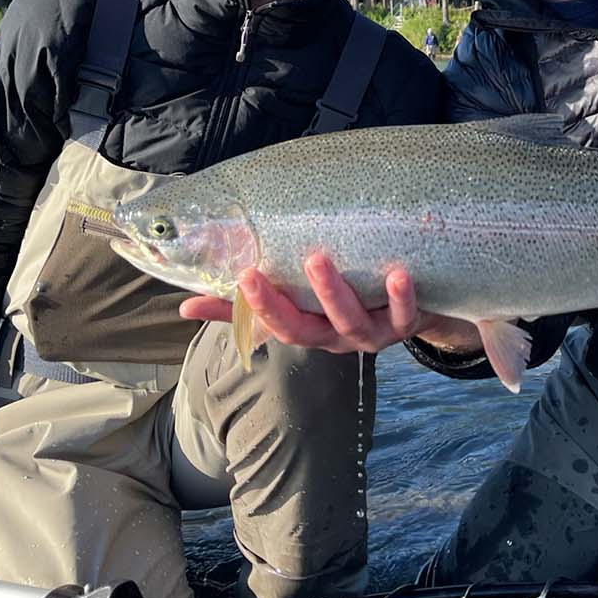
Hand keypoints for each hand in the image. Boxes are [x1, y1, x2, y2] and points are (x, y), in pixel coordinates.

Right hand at [179, 253, 478, 354]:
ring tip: (321, 259)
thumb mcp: (297, 306)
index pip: (277, 326)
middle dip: (287, 301)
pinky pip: (404, 314)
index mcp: (309, 331)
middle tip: (263, 270)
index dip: (259, 305)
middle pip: (308, 329)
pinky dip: (401, 296)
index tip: (242, 275)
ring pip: (351, 322)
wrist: (412, 312)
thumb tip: (184, 306)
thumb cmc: (344, 302)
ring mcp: (372, 333)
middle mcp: (337, 338)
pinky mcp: (406, 322)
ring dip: (335, 293)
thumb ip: (242, 309)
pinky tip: (398, 273)